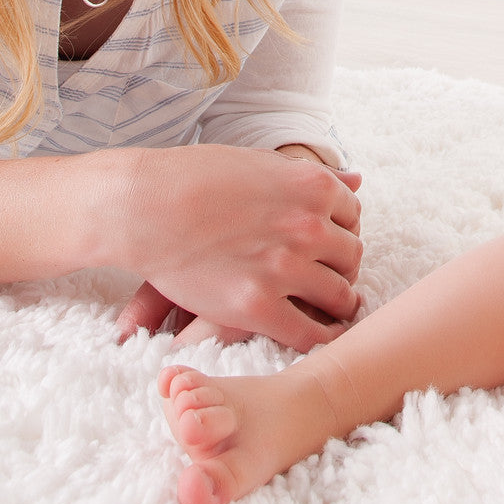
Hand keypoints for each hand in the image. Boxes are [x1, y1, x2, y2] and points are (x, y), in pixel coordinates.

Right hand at [111, 144, 362, 350]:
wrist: (145, 205)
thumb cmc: (198, 178)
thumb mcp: (263, 164)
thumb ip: (313, 177)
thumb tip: (358, 180)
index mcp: (313, 186)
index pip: (353, 216)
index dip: (341, 231)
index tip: (329, 245)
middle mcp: (308, 225)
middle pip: (351, 256)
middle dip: (342, 268)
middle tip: (330, 279)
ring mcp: (284, 267)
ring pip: (338, 296)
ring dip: (337, 304)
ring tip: (328, 310)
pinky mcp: (258, 307)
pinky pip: (309, 334)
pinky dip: (319, 339)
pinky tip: (315, 336)